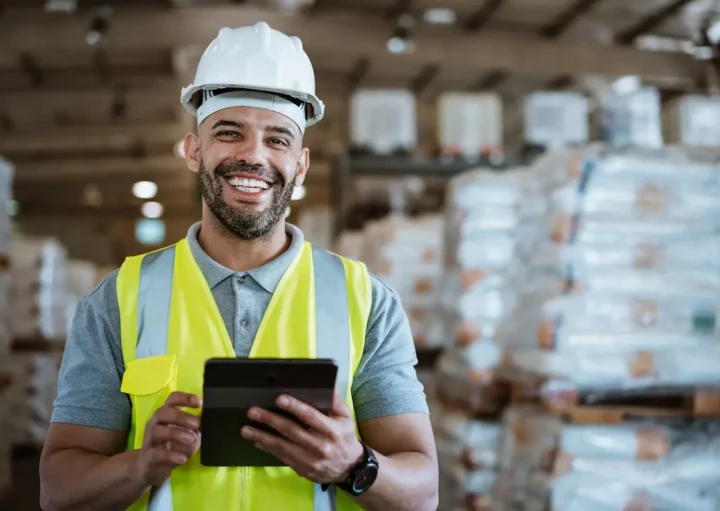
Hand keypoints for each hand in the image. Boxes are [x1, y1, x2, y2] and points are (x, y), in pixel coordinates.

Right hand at [136, 392, 201, 485]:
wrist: (152, 468)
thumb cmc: (173, 446)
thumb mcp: (188, 433)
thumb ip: (197, 425)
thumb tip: (209, 416)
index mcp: (167, 414)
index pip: (172, 399)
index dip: (184, 398)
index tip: (199, 402)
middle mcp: (155, 423)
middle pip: (163, 412)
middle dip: (181, 416)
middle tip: (196, 424)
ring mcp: (150, 440)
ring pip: (157, 431)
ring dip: (176, 433)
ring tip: (191, 439)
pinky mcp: (148, 457)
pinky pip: (156, 454)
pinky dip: (170, 455)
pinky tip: (182, 458)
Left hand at [241, 392, 363, 483]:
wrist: (349, 468)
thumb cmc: (345, 437)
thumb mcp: (346, 417)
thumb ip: (335, 402)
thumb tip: (327, 386)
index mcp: (331, 430)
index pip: (310, 416)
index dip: (294, 407)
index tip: (278, 399)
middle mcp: (319, 445)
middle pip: (291, 430)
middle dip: (270, 420)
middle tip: (253, 412)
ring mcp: (309, 459)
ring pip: (282, 446)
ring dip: (262, 436)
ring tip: (246, 429)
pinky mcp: (302, 468)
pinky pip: (281, 457)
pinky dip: (268, 448)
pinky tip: (257, 440)